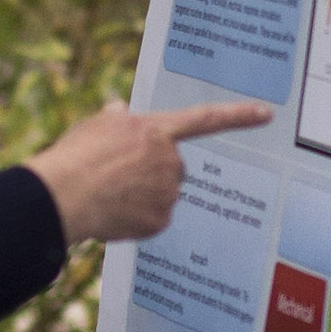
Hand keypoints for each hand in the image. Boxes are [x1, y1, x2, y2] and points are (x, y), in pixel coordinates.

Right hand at [24, 99, 270, 242]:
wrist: (63, 195)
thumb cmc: (76, 156)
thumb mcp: (97, 124)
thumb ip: (118, 118)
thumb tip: (121, 111)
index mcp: (157, 130)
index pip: (206, 119)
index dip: (239, 115)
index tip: (267, 113)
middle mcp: (170, 160)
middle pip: (174, 168)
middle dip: (154, 172)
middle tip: (118, 176)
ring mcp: (168, 193)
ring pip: (162, 195)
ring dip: (142, 195)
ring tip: (108, 193)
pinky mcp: (160, 221)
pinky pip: (153, 219)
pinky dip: (136, 218)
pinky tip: (113, 212)